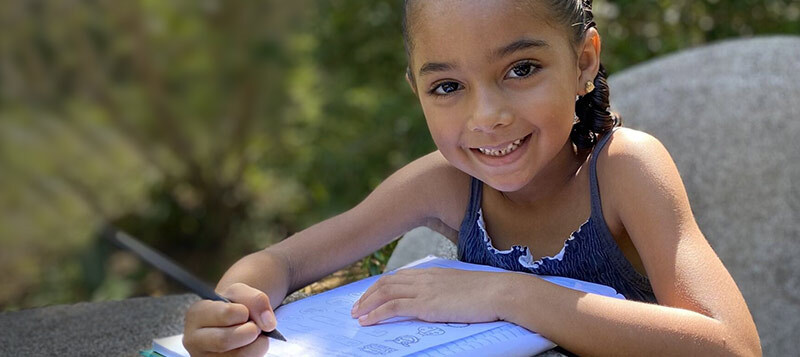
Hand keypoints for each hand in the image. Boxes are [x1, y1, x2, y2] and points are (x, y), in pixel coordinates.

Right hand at [183, 283, 276, 355]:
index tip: (244, 312)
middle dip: (249, 331)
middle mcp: (194, 339)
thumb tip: (268, 324)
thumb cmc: (233, 306)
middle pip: (224, 340)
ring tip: (253, 336)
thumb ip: (256, 300)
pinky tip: (250, 346)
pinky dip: (255, 354)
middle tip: (253, 326)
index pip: (226, 314)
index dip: (244, 312)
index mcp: (196, 314)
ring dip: (255, 344)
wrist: (230, 322)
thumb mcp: (242, 293)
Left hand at [350, 267, 507, 325]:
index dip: (382, 285)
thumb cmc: (490, 293)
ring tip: (356, 315)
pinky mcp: (426, 304)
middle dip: (368, 294)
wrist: (501, 292)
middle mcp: (425, 277)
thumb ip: (448, 291)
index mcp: (434, 272)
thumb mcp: (463, 287)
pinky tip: (367, 321)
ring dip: (367, 304)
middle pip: (387, 282)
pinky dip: (376, 313)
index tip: (372, 295)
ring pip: (385, 293)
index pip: (400, 276)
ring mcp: (424, 290)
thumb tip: (443, 300)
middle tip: (357, 307)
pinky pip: (393, 307)